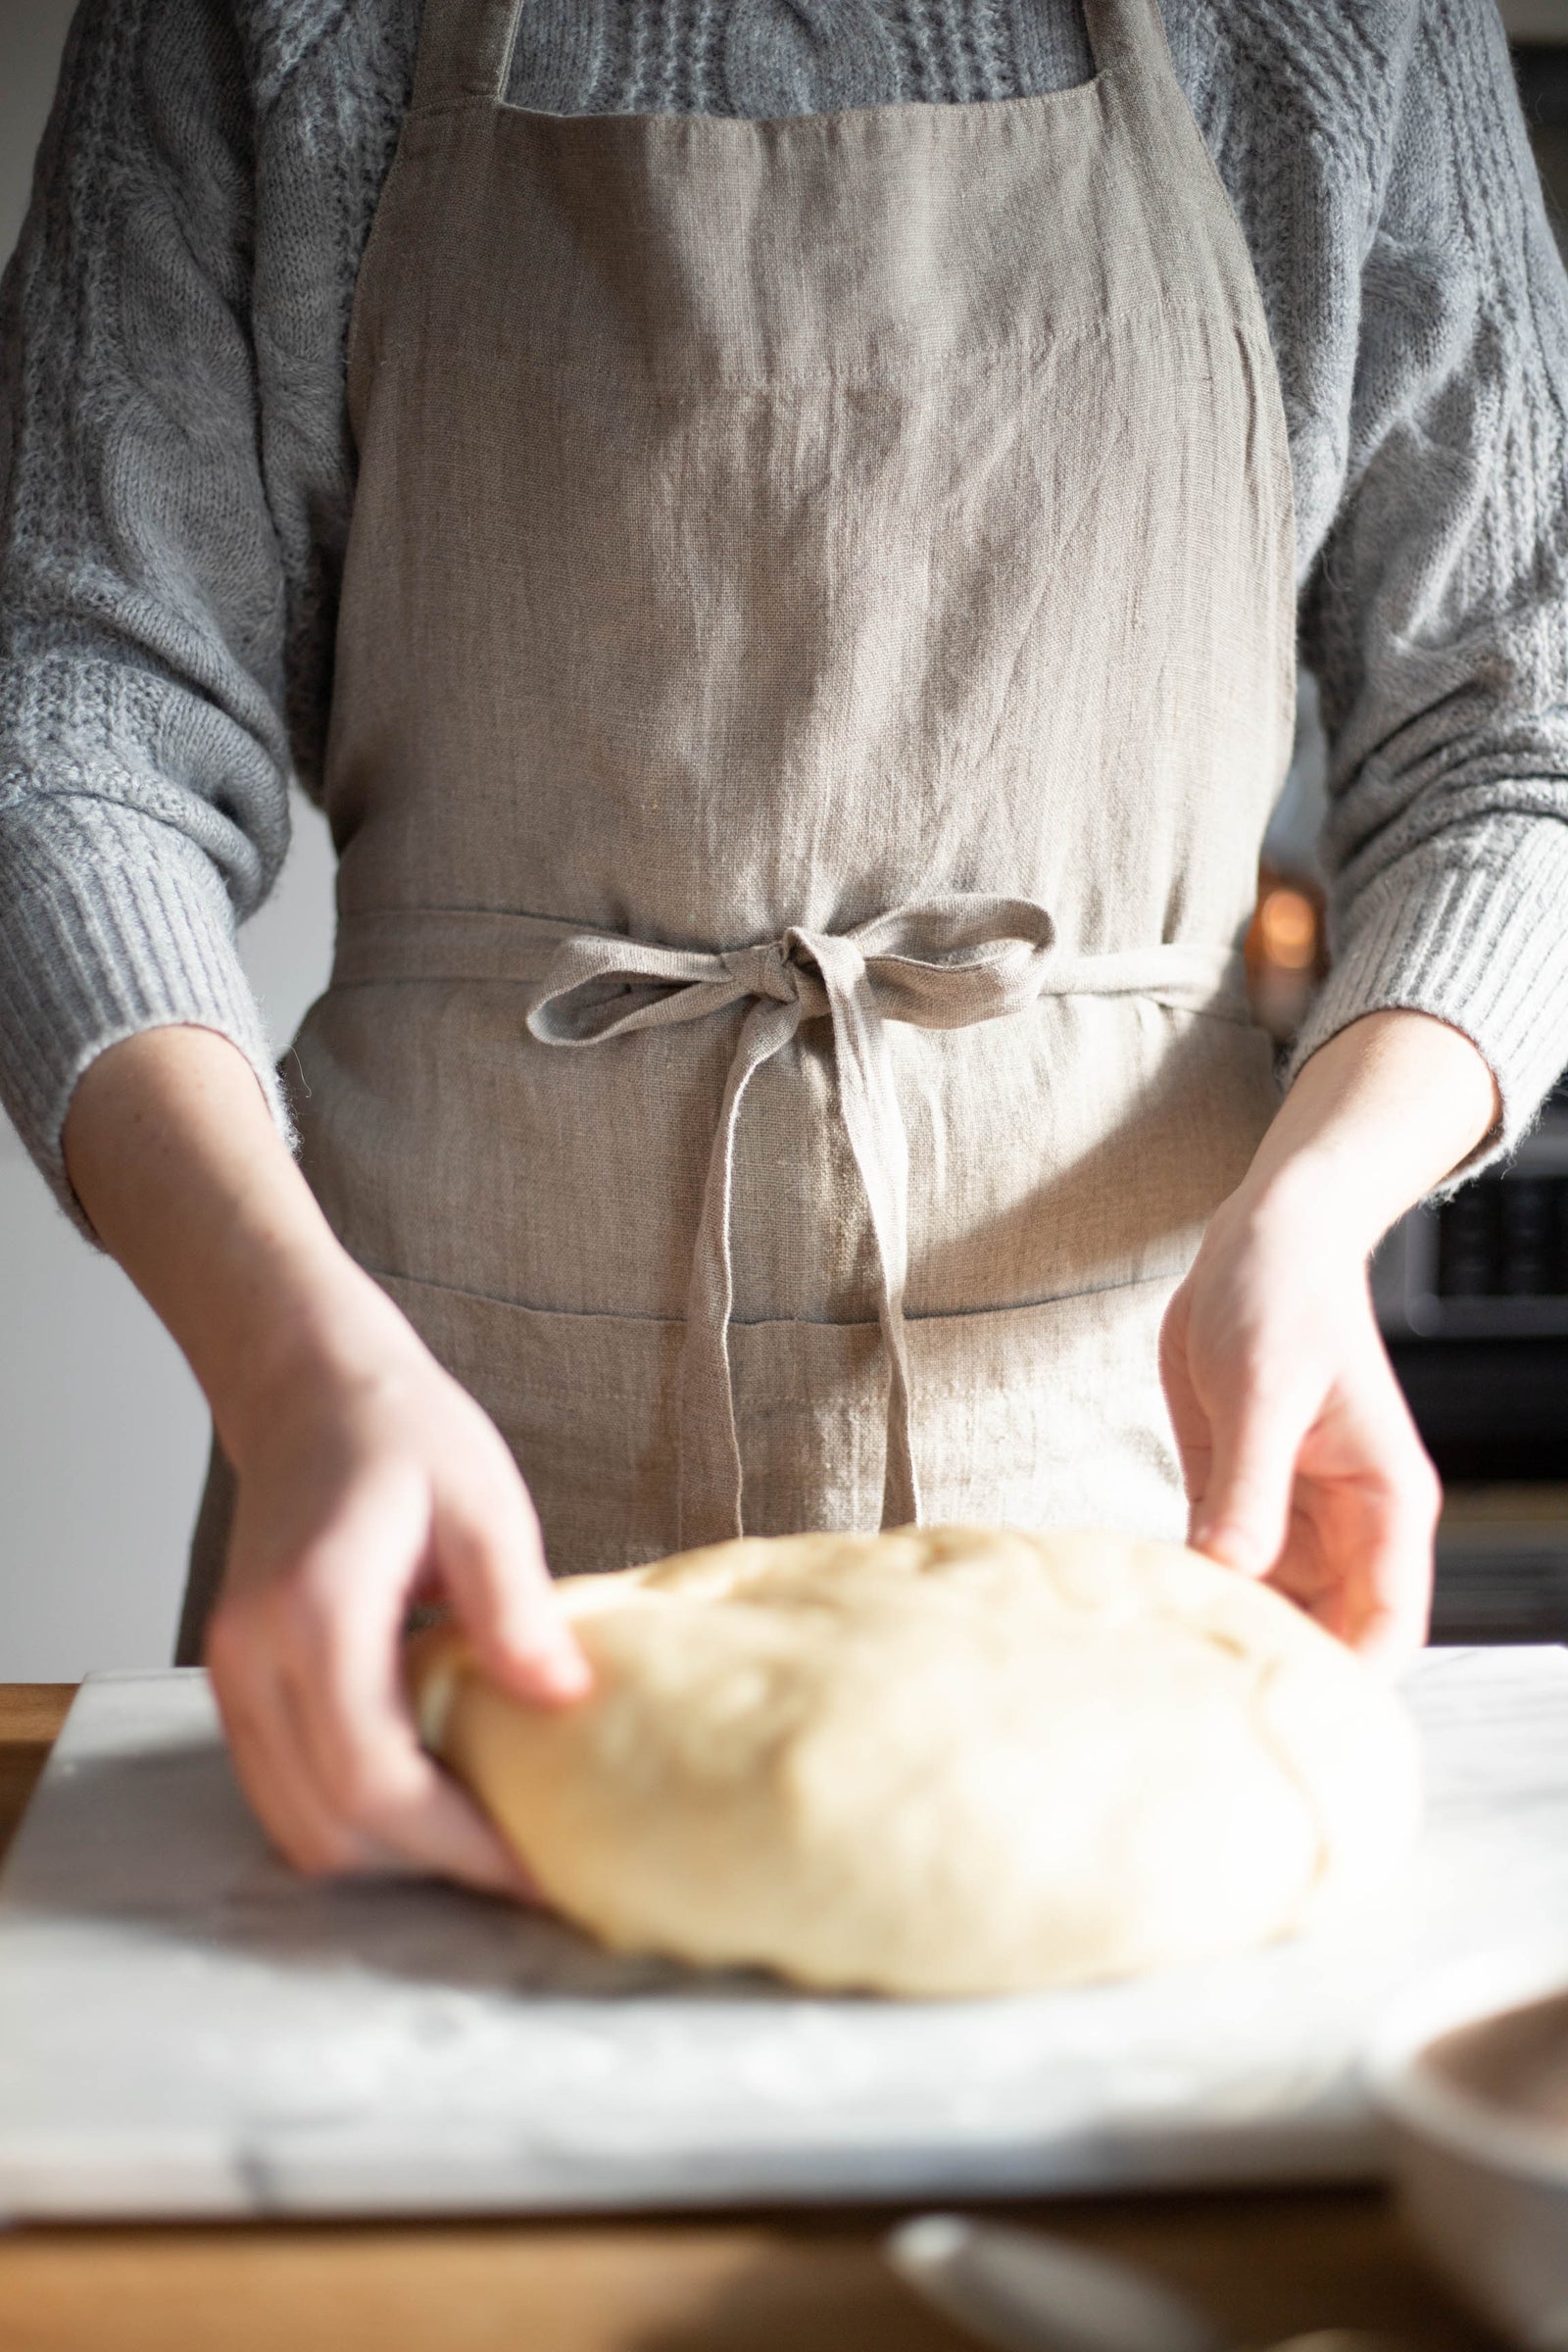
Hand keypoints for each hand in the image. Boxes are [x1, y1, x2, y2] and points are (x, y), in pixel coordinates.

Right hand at [60, 1023, 589, 1895]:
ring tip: (486, 1839)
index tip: (536, 1872)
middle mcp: (256, 1654)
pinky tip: (432, 1792)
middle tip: (526, 1867)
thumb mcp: (484, 1501)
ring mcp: (234, 1673)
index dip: (458, 1845)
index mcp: (319, 1609)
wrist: (309, 1387)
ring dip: (389, 1852)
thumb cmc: (403, 1432)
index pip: (376, 1777)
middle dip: (429, 1865)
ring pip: (299, 1824)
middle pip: (330, 1825)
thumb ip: (514, 1605)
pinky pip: (285, 1789)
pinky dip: (354, 1815)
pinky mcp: (238, 1681)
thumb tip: (565, 1703)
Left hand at [1156, 1003, 1498, 1670]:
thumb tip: (1232, 1574)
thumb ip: (1249, 1489)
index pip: (1388, 1623)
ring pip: (1265, 1609)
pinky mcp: (1233, 1498)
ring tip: (1156, 1668)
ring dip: (1219, 1632)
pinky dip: (1186, 1591)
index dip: (1348, 1678)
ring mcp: (1288, 1516)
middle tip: (1193, 1704)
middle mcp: (1343, 1525)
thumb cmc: (1284, 1296)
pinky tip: (1140, 1611)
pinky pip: (1215, 1567)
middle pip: (1323, 1633)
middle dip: (1271, 1670)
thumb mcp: (1263, 1392)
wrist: (1259, 1240)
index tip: (1282, 1715)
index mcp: (1382, 1505)